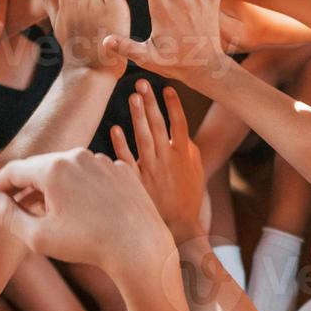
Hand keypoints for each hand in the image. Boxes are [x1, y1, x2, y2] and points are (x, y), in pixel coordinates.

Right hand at [0, 148, 170, 270]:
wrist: (139, 246)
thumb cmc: (86, 243)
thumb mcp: (37, 235)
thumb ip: (7, 215)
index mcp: (54, 167)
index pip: (14, 170)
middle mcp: (79, 156)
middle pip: (42, 167)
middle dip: (25, 186)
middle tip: (14, 207)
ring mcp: (104, 161)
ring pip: (69, 170)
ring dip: (54, 187)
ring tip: (48, 212)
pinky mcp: (122, 171)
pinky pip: (94, 176)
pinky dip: (82, 189)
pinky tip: (81, 211)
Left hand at [110, 80, 204, 236]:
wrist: (177, 227)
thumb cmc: (188, 198)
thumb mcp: (197, 173)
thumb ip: (190, 151)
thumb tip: (182, 133)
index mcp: (183, 155)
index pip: (179, 124)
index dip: (174, 105)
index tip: (166, 88)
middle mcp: (167, 159)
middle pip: (159, 125)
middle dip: (151, 103)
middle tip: (143, 83)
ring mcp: (150, 169)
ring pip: (143, 137)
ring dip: (138, 116)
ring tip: (133, 96)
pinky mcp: (136, 181)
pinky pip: (126, 160)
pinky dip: (120, 144)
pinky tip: (114, 129)